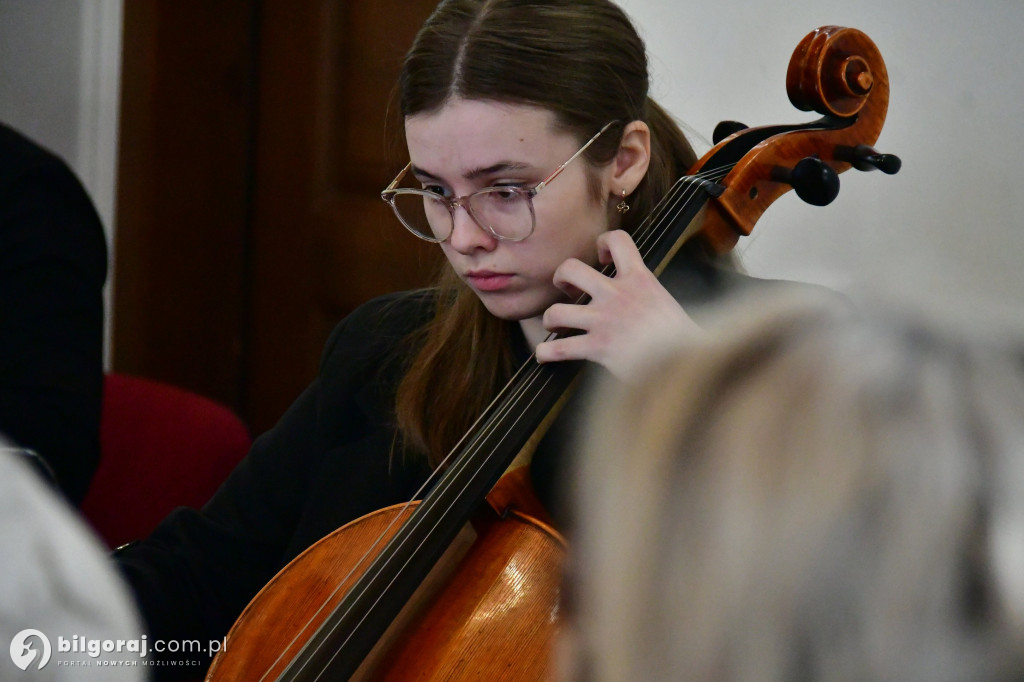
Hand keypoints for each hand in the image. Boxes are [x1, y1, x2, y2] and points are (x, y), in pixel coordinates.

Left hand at [534, 230, 701, 379]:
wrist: (690, 364)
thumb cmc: (685, 340)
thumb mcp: (668, 305)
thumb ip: (648, 297)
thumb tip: (642, 304)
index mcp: (640, 280)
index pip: (618, 240)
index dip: (602, 244)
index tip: (602, 259)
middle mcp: (617, 295)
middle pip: (571, 268)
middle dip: (561, 277)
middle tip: (568, 290)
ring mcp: (603, 321)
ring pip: (556, 311)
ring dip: (550, 318)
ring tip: (556, 325)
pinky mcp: (596, 348)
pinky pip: (557, 349)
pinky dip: (545, 353)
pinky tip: (545, 356)